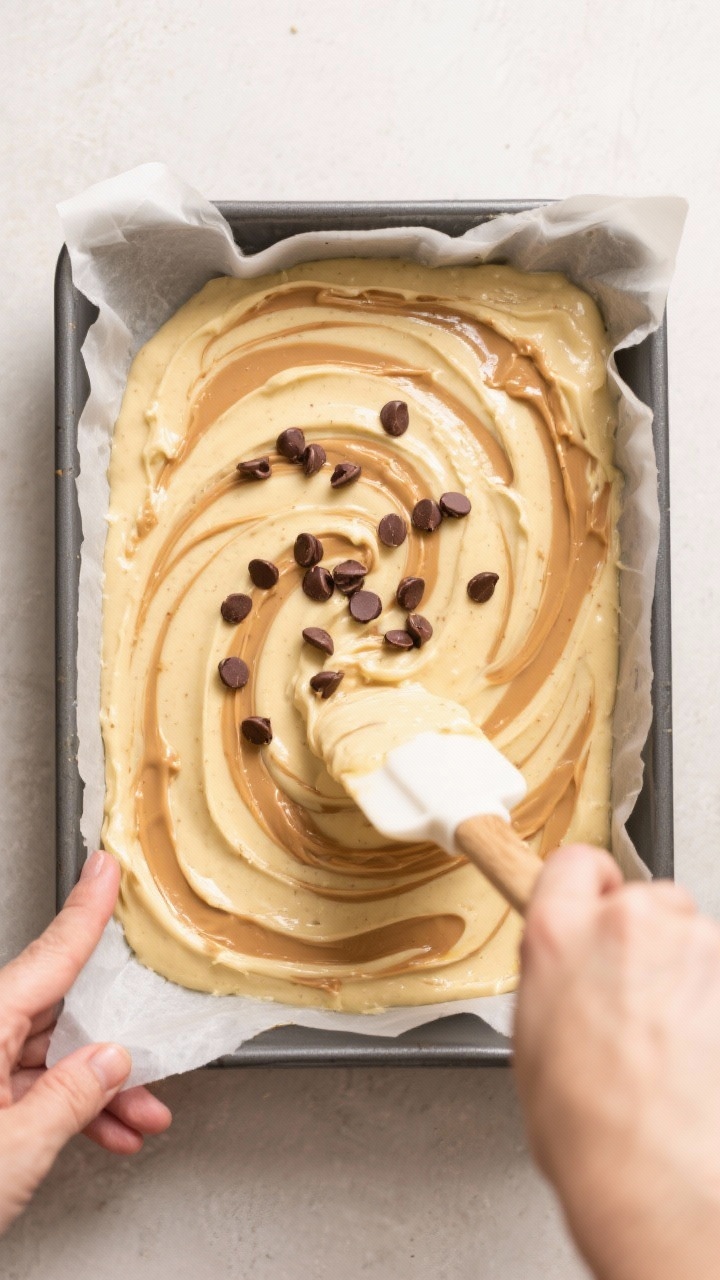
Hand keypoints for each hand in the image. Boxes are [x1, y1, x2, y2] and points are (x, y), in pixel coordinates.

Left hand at [0, 850, 170, 1234]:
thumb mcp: (13, 1150)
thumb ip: (71, 1098)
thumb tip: (112, 1060)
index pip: (48, 957)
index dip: (85, 911)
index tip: (106, 870)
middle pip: (54, 1012)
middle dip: (112, 1037)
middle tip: (154, 1045)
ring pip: (48, 1057)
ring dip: (98, 1087)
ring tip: (141, 1116)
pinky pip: (29, 1090)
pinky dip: (70, 1111)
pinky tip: (108, 1132)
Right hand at [514, 844, 719, 1279]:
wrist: (656, 1181)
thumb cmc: (590, 1127)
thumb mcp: (530, 1034)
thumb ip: (554, 970)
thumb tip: (568, 961)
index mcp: (561, 933)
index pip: (575, 862)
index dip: (584, 889)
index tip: (591, 906)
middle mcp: (630, 925)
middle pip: (643, 897)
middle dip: (640, 937)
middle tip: (630, 995)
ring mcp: (694, 946)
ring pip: (689, 935)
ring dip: (680, 972)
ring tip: (664, 1038)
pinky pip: (717, 972)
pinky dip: (709, 1001)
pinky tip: (693, 1048)